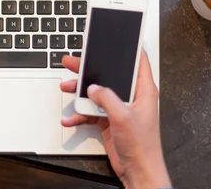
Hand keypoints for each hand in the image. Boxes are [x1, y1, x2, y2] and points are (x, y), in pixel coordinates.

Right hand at [60, 51, 171, 188]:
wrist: (138, 172)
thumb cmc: (143, 147)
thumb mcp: (123, 117)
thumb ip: (106, 98)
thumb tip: (93, 88)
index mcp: (143, 91)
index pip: (139, 61)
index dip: (129, 48)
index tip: (116, 39)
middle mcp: (131, 96)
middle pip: (110, 74)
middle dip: (90, 69)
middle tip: (74, 61)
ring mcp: (119, 108)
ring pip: (97, 91)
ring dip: (80, 91)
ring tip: (66, 87)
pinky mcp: (109, 119)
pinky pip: (91, 110)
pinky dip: (79, 114)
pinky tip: (70, 117)